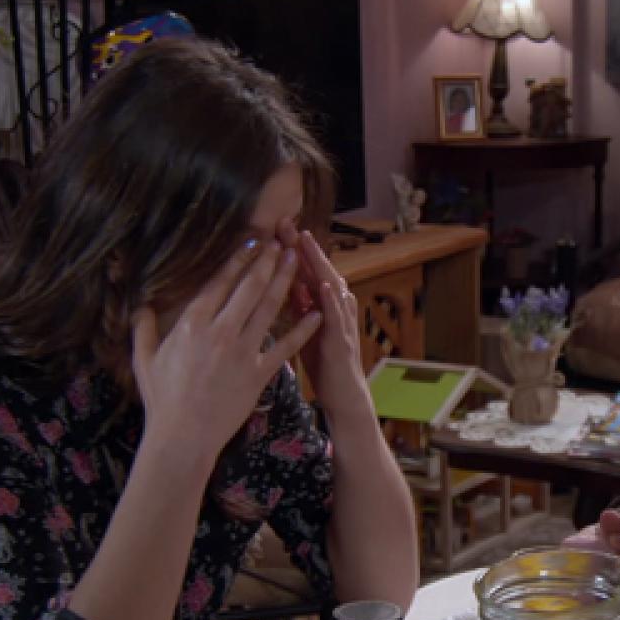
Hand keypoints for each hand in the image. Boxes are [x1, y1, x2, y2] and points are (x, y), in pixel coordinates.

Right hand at [132, 239, 321, 459]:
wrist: (183, 436)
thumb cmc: (162, 399)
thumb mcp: (144, 359)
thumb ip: (143, 327)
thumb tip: (140, 303)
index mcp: (192, 324)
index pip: (220, 281)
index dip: (239, 258)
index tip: (253, 241)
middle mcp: (220, 331)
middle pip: (249, 287)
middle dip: (268, 261)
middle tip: (282, 242)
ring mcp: (241, 351)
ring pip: (269, 308)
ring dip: (285, 281)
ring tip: (296, 261)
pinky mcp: (259, 373)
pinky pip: (285, 346)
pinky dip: (302, 329)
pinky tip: (316, 313)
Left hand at [276, 219, 366, 412]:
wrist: (345, 396)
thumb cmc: (324, 363)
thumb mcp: (305, 328)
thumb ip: (298, 305)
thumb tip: (281, 281)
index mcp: (320, 304)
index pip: (304, 269)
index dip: (290, 248)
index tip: (273, 227)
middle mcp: (335, 307)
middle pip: (318, 270)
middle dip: (303, 246)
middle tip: (286, 222)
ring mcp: (342, 322)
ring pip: (331, 286)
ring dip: (319, 264)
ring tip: (306, 242)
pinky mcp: (344, 341)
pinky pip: (338, 318)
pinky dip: (331, 301)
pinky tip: (324, 285)